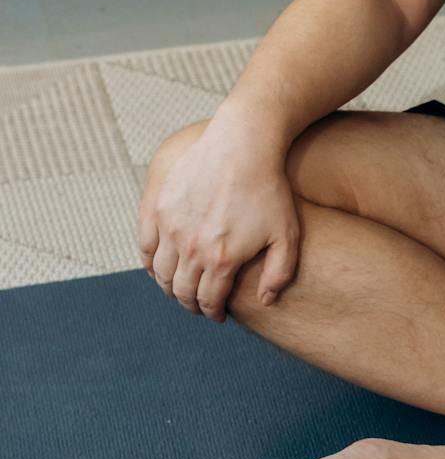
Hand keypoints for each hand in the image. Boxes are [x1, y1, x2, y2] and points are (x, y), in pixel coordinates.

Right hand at [137, 118, 299, 320]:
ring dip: (168, 286)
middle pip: (181, 291)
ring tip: (180, 287)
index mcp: (223, 259)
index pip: (208, 301)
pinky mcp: (158, 207)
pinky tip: (160, 267)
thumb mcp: (287, 234)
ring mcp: (171, 227)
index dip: (212, 312)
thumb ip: (279, 273)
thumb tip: (264, 302)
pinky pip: (144, 246)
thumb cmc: (270, 188)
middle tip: (197, 305)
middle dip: (189, 304)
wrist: (243, 144)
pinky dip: (149, 263)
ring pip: (160, 273)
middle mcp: (192, 248)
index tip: (216, 314)